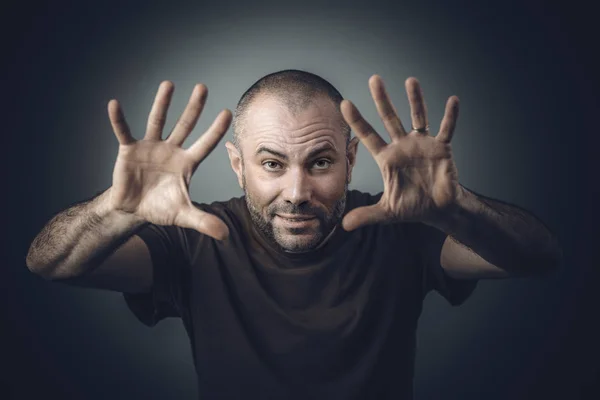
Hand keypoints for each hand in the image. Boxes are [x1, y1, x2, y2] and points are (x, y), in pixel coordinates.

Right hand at [107, 81, 230, 239]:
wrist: (134, 210)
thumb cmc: (161, 208)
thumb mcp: (183, 215)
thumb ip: (203, 222)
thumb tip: (225, 235)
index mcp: (187, 163)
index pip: (205, 144)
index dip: (215, 130)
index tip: (227, 113)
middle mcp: (171, 150)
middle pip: (185, 125)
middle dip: (194, 107)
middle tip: (202, 87)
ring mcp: (151, 147)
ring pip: (158, 121)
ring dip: (162, 104)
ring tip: (168, 84)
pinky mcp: (129, 150)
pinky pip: (124, 132)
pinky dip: (118, 120)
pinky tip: (114, 104)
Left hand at [340, 75, 461, 230]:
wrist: (437, 210)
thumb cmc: (411, 207)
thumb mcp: (387, 212)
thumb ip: (366, 215)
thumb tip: (344, 226)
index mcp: (387, 159)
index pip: (368, 136)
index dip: (357, 121)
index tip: (344, 103)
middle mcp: (402, 146)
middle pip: (390, 119)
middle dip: (382, 100)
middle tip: (374, 79)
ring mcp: (422, 144)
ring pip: (417, 117)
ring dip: (415, 100)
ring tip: (410, 81)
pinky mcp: (441, 148)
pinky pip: (446, 129)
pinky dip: (450, 116)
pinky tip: (453, 100)